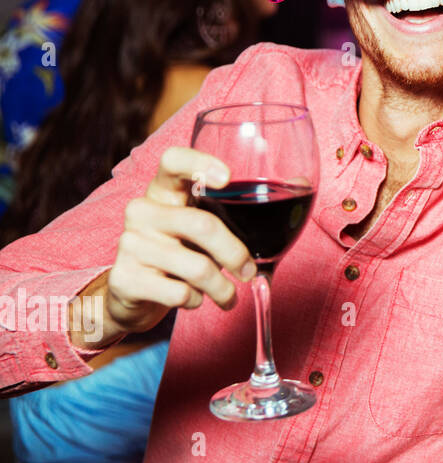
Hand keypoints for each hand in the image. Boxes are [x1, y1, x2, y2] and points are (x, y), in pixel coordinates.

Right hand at [72, 147, 254, 349]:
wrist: (133, 294)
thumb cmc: (181, 249)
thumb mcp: (204, 224)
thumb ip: (239, 207)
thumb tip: (298, 180)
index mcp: (164, 190)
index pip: (173, 160)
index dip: (199, 162)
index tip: (228, 178)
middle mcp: (142, 210)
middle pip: (202, 225)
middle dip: (235, 254)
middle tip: (248, 272)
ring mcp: (129, 244)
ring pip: (197, 267)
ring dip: (221, 288)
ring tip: (227, 296)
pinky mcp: (124, 278)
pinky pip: (179, 293)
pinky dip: (196, 301)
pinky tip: (192, 298)